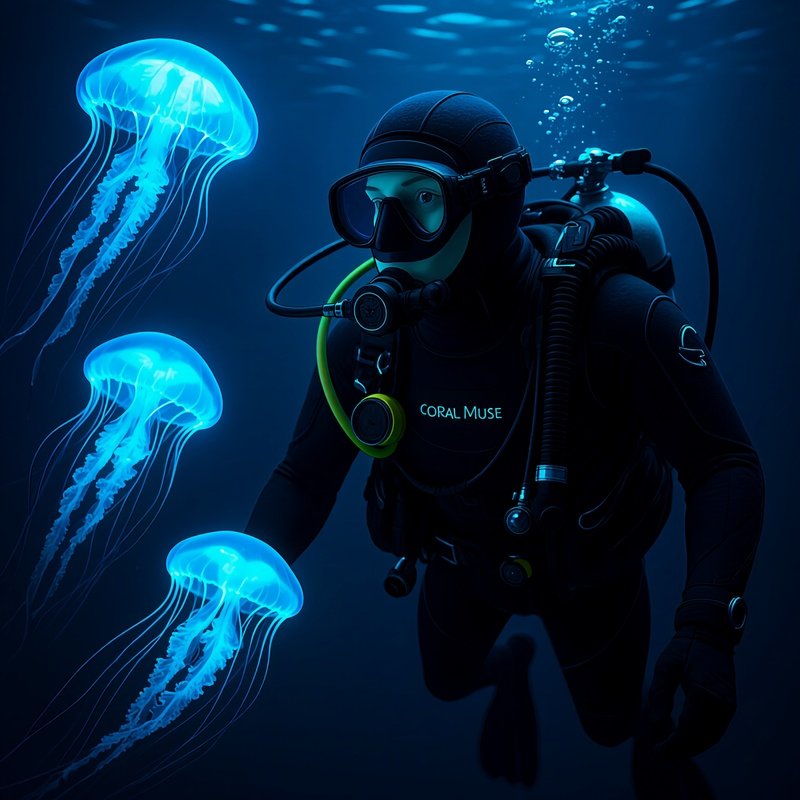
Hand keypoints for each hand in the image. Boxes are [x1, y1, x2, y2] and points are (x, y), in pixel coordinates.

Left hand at [646, 626, 736, 758]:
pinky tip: (685, 739)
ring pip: (710, 737)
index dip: (672, 744)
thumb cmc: (684, 647)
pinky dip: (701, 739)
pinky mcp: (729, 705)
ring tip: (670, 749)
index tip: (655, 749)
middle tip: (660, 752)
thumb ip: (660, 696)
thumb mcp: (665, 666)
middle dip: (680, 750)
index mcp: (704, 694)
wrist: (710, 633)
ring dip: (691, 747)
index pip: (688, 731)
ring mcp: (728, 706)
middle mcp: (721, 705)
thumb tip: (654, 724)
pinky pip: (716, 730)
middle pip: (700, 738)